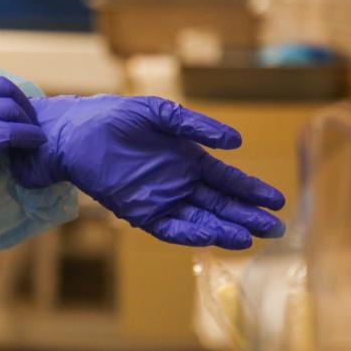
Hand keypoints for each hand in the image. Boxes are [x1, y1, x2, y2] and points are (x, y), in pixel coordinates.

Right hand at [0, 77, 45, 251]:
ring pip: (10, 107)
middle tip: (30, 119)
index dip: (3, 95)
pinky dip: (30, 136)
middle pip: (0, 87)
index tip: (15, 109)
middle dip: (21, 101)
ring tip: (34, 134)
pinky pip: (15, 131)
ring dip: (28, 120)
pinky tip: (34, 144)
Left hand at [10, 95, 285, 249]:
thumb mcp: (159, 113)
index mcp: (188, 159)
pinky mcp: (139, 211)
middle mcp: (179, 183)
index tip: (277, 200)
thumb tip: (236, 142)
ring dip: (224, 228)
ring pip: (200, 219)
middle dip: (247, 216)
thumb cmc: (114, 117)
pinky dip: (192, 233)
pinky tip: (213, 236)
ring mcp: (161, 199)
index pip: (228, 180)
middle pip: (220, 205)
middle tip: (275, 227)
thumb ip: (195, 125)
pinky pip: (170, 227)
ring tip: (250, 237)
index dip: (252, 191)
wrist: (73, 132)